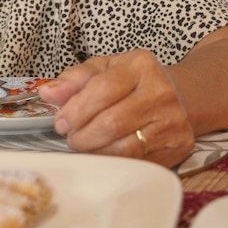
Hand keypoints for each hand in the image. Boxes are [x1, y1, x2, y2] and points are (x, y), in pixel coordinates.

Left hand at [38, 49, 195, 167]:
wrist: (180, 95)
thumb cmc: (133, 81)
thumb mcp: (103, 68)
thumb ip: (74, 79)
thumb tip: (47, 92)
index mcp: (140, 66)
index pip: (102, 89)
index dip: (76, 109)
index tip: (60, 121)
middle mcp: (161, 92)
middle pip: (112, 122)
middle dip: (82, 134)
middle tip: (70, 136)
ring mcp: (172, 121)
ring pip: (124, 146)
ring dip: (94, 150)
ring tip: (83, 144)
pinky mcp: (178, 146)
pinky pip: (137, 161)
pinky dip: (113, 161)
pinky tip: (102, 153)